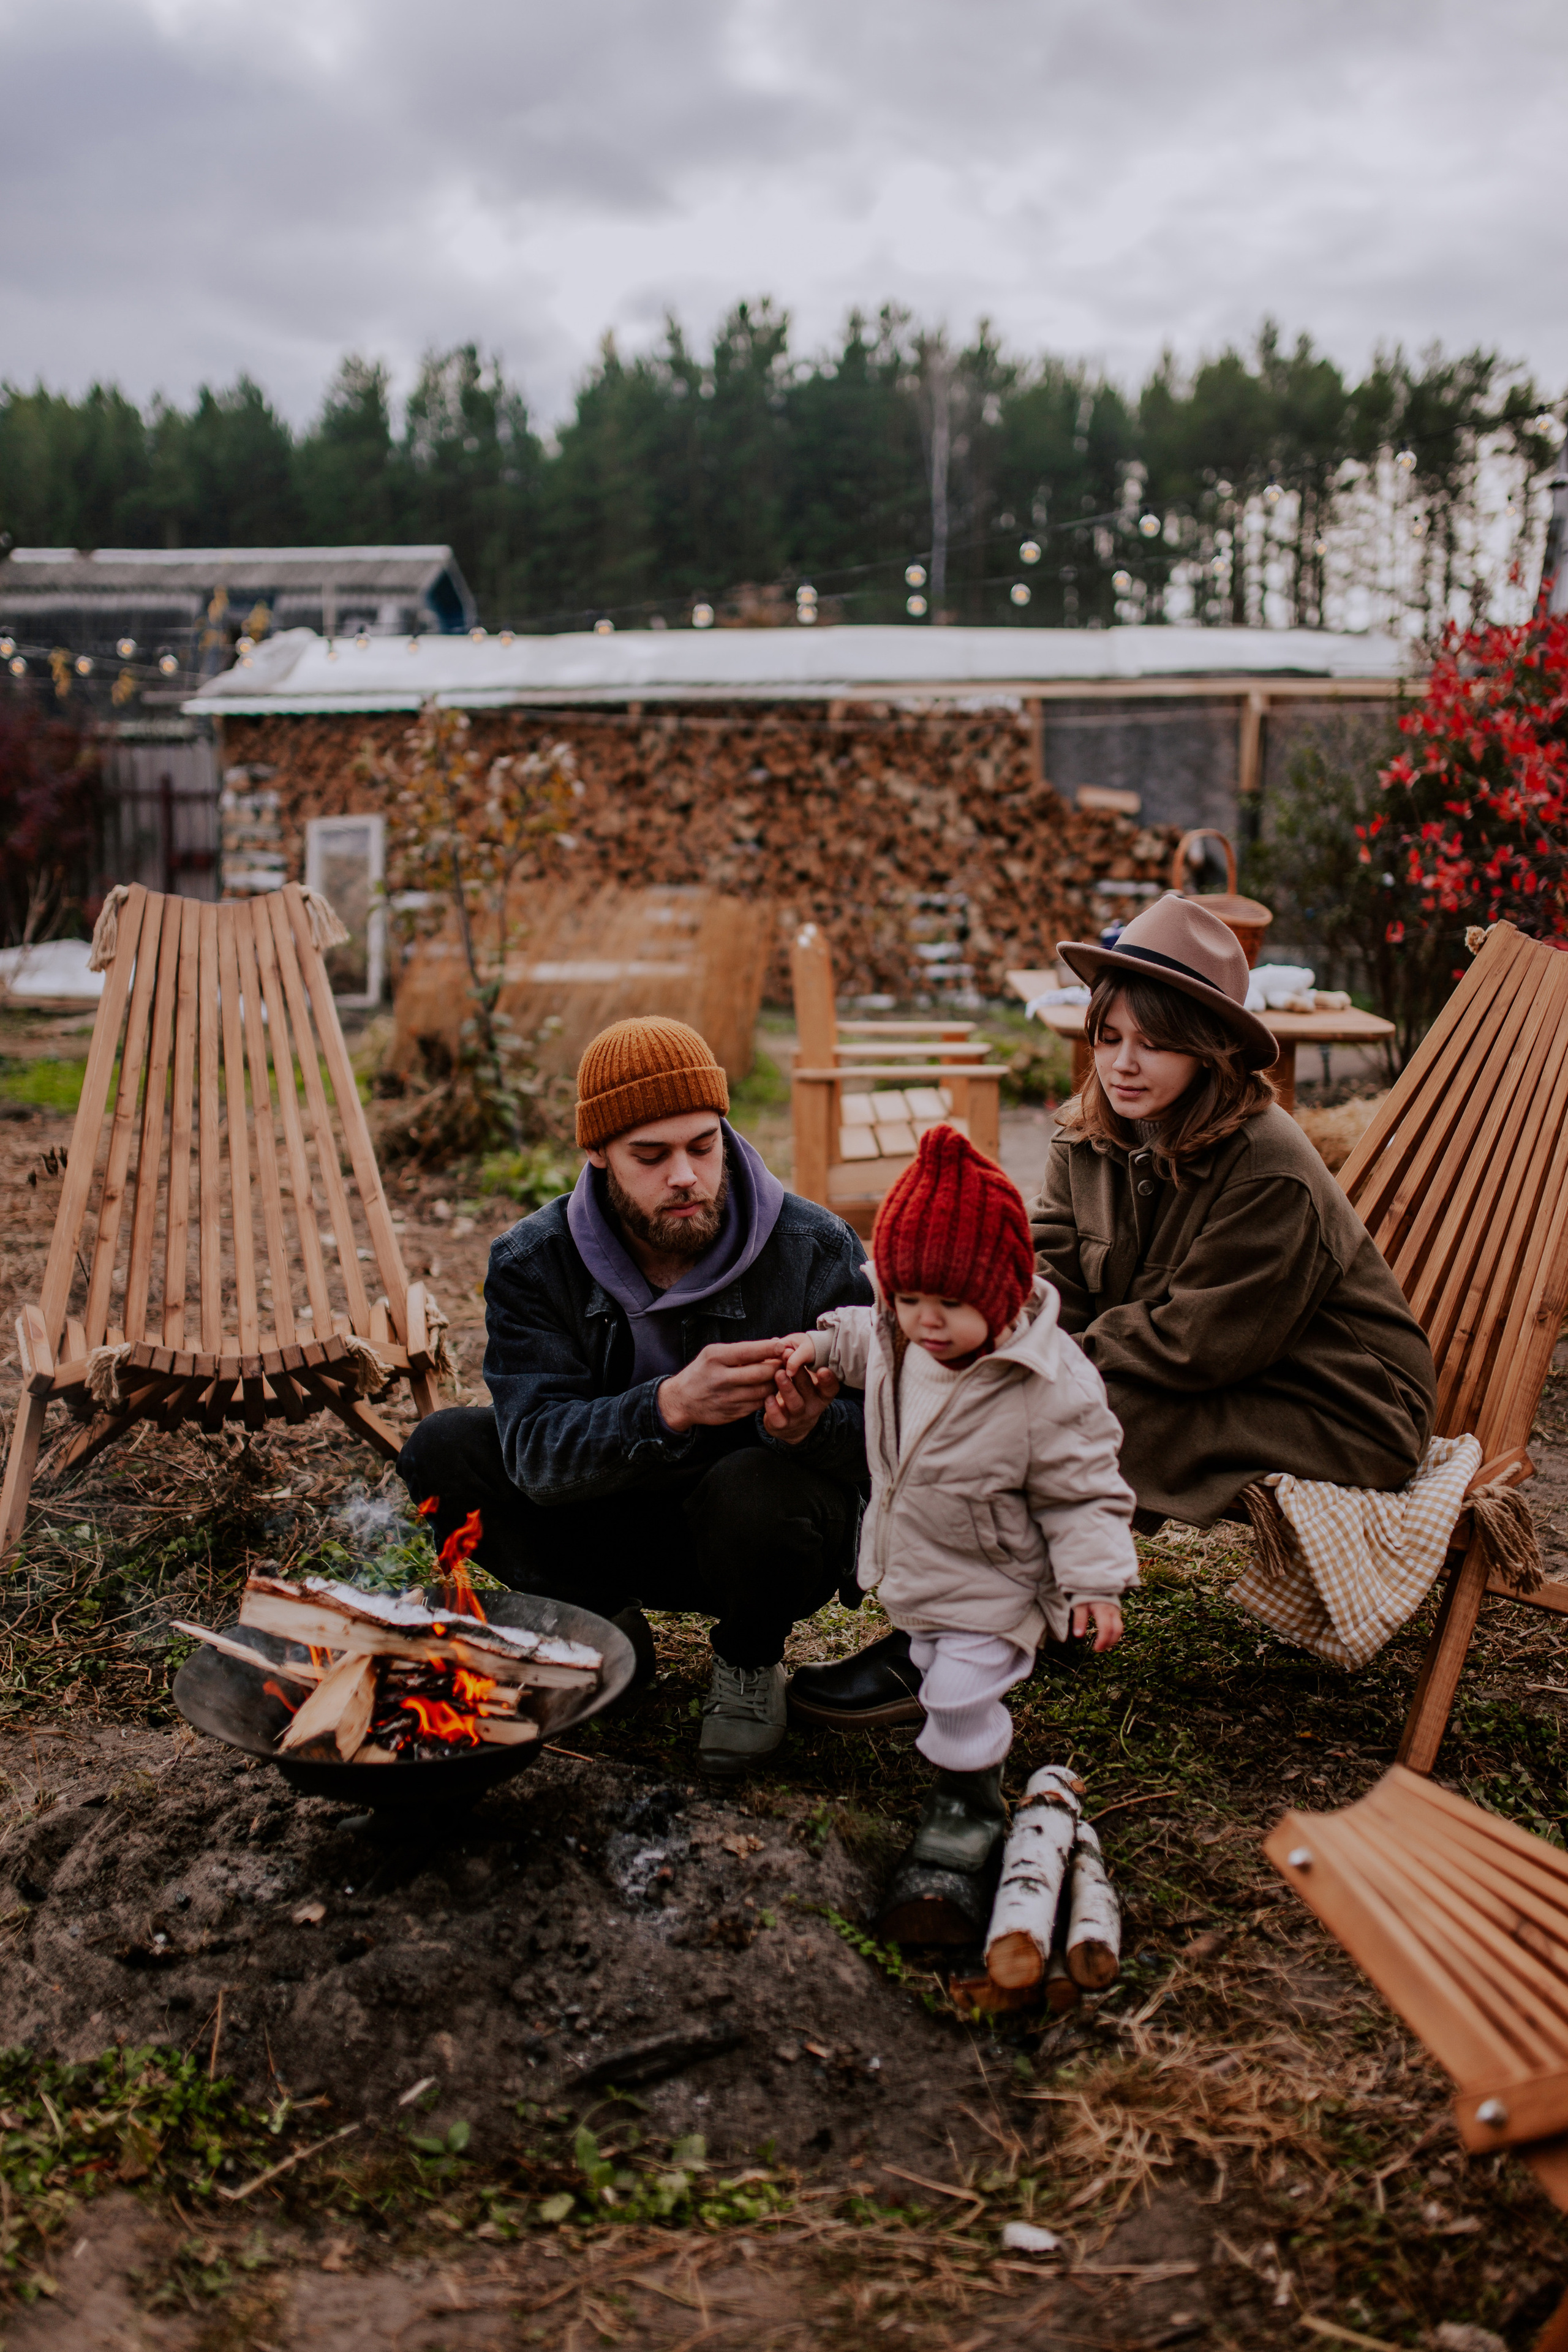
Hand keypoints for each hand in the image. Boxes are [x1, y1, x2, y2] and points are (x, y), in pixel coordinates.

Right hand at [657, 1340, 788, 1431]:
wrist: (682, 1400)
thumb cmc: (702, 1371)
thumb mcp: (713, 1354)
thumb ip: (741, 1349)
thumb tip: (774, 1342)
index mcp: (715, 1359)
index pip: (748, 1352)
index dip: (769, 1349)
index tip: (782, 1345)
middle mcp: (721, 1379)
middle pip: (760, 1373)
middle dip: (778, 1366)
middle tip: (786, 1361)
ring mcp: (727, 1398)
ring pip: (763, 1390)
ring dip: (776, 1382)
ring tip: (779, 1375)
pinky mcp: (732, 1413)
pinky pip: (758, 1403)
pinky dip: (767, 1395)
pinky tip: (767, 1388)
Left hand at [763, 1355, 840, 1444]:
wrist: (790, 1426)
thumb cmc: (796, 1394)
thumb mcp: (802, 1381)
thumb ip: (793, 1363)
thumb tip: (776, 1341)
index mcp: (821, 1393)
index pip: (830, 1387)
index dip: (828, 1380)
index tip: (823, 1369)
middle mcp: (812, 1405)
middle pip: (809, 1390)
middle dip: (800, 1374)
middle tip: (789, 1358)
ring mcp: (798, 1417)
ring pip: (795, 1404)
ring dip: (787, 1388)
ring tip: (778, 1375)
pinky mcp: (783, 1425)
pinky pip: (779, 1419)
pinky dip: (773, 1408)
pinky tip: (767, 1398)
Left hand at [1071, 1599, 1123, 1652]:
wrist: (1093, 1581)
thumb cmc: (1085, 1595)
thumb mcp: (1079, 1605)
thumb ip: (1079, 1620)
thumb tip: (1078, 1636)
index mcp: (1103, 1609)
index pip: (1106, 1628)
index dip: (1102, 1640)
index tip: (1095, 1649)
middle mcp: (1112, 1610)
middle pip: (1117, 1630)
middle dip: (1110, 1642)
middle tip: (1099, 1649)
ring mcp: (1116, 1611)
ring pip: (1120, 1628)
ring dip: (1113, 1639)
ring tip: (1102, 1645)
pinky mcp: (1117, 1612)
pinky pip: (1118, 1625)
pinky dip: (1113, 1633)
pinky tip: (1105, 1637)